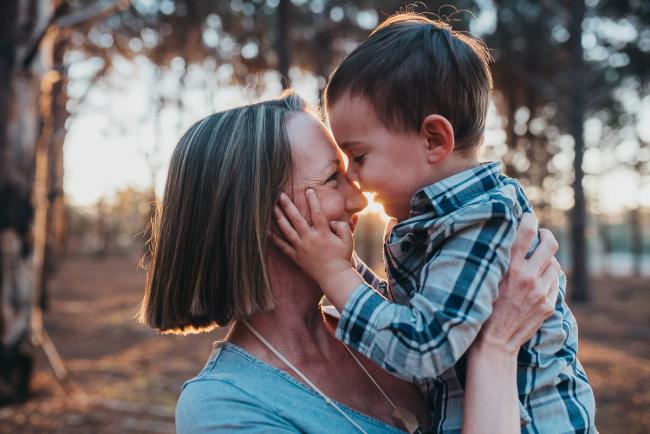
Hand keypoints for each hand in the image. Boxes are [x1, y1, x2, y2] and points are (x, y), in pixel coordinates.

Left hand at [271, 189, 353, 284]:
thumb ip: (342, 226)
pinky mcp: (296, 256)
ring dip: (279, 218)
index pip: (317, 212)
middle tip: (280, 195)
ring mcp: (301, 248)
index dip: (313, 200)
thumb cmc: (342, 257)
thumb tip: (332, 221)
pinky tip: (266, 231)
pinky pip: (282, 246)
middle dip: (288, 205)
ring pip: (287, 230)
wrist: (334, 276)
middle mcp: (310, 238)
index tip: (308, 190)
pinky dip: (274, 239)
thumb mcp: (348, 240)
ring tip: (273, 207)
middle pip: (296, 219)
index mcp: (323, 233)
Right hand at [475, 213, 560, 353]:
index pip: (526, 232)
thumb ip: (498, 260)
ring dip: (547, 259)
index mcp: (508, 267)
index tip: (528, 216)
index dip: (529, 219)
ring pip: (554, 263)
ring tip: (538, 261)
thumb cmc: (482, 308)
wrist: (494, 343)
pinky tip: (539, 280)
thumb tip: (508, 237)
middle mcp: (526, 277)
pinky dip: (549, 277)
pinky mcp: (548, 304)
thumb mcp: (485, 279)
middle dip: (547, 235)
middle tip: (541, 234)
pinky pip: (555, 282)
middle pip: (550, 244)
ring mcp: (540, 291)